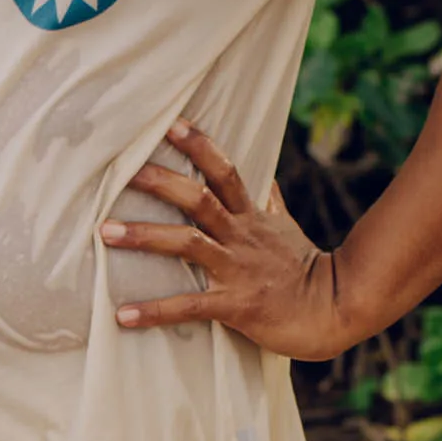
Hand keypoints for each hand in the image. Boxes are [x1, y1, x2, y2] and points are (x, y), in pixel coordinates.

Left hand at [101, 122, 355, 360]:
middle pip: (199, 199)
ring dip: (145, 237)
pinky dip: (154, 311)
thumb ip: (271, 203)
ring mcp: (237, 270)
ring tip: (106, 232)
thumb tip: (265, 178)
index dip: (199, 146)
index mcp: (251, 218)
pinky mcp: (236, 305)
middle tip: (121, 171)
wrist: (334, 310)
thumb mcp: (288, 230)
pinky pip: (188, 306)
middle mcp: (241, 237)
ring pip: (188, 243)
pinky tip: (122, 316)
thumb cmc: (306, 270)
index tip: (170, 125)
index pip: (224, 172)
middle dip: (160, 182)